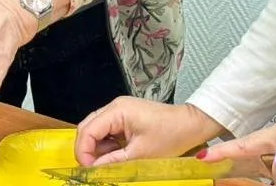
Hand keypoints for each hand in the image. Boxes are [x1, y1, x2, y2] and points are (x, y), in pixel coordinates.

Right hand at [75, 97, 225, 165]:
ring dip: (98, 148)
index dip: (83, 152)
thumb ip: (112, 161)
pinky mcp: (126, 116)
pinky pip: (108, 130)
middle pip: (88, 127)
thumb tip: (93, 170)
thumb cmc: (170, 136)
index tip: (88, 170)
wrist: (191, 125)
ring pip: (96, 129)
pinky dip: (107, 144)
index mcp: (117, 111)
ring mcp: (120, 110)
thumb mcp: (139, 154)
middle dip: (87, 149)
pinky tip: (117, 154)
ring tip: (110, 162)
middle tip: (94, 169)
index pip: (88, 130)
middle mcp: (115, 106)